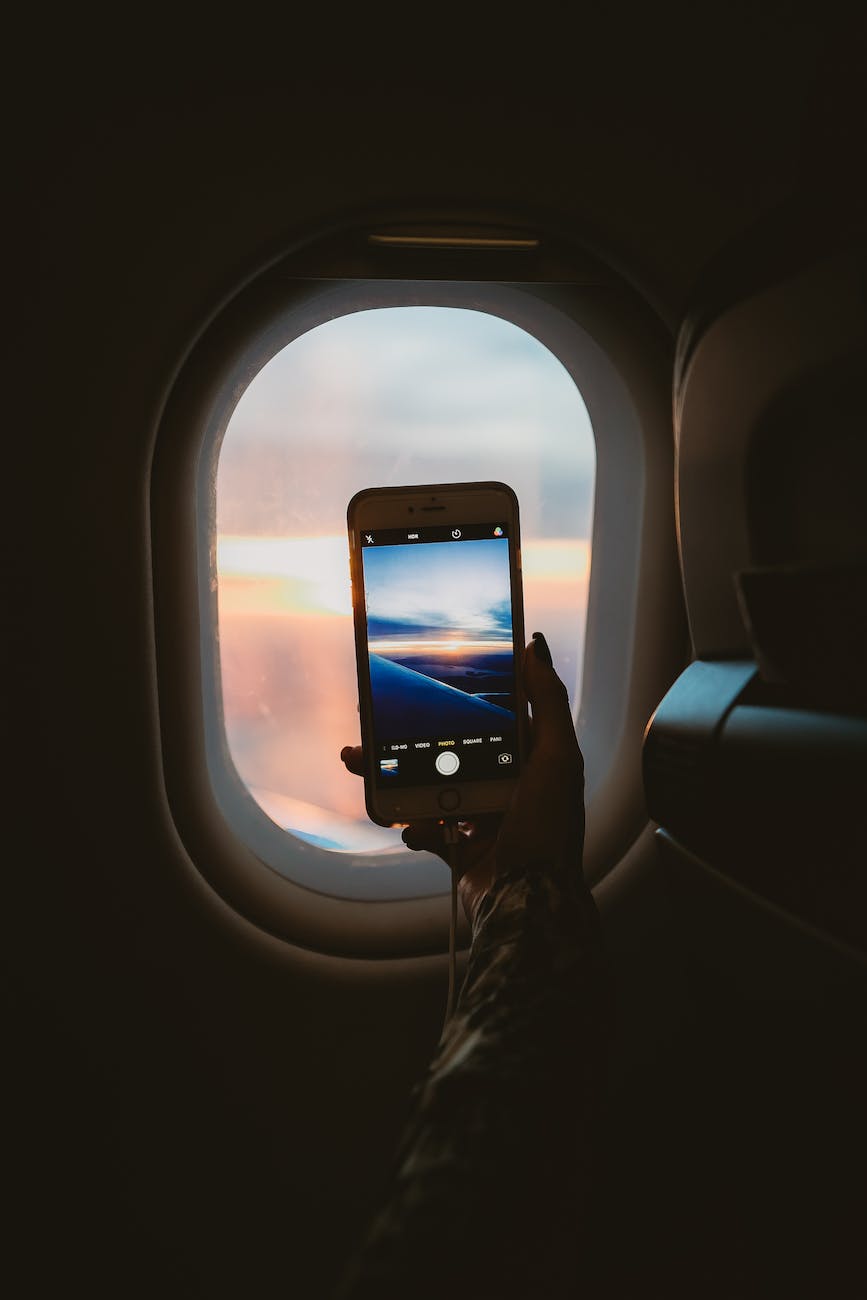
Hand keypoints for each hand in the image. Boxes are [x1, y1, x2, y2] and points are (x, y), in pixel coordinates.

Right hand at [340, 633, 584, 924]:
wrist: (528, 905)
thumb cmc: (549, 831)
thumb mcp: (557, 757)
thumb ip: (548, 701)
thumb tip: (536, 647)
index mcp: (528, 759)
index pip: (486, 717)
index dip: (453, 699)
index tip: (419, 682)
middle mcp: (504, 785)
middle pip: (445, 749)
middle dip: (407, 737)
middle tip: (372, 724)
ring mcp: (479, 817)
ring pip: (426, 784)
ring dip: (394, 775)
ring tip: (363, 764)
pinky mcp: (459, 847)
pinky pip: (424, 827)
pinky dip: (414, 826)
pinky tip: (416, 827)